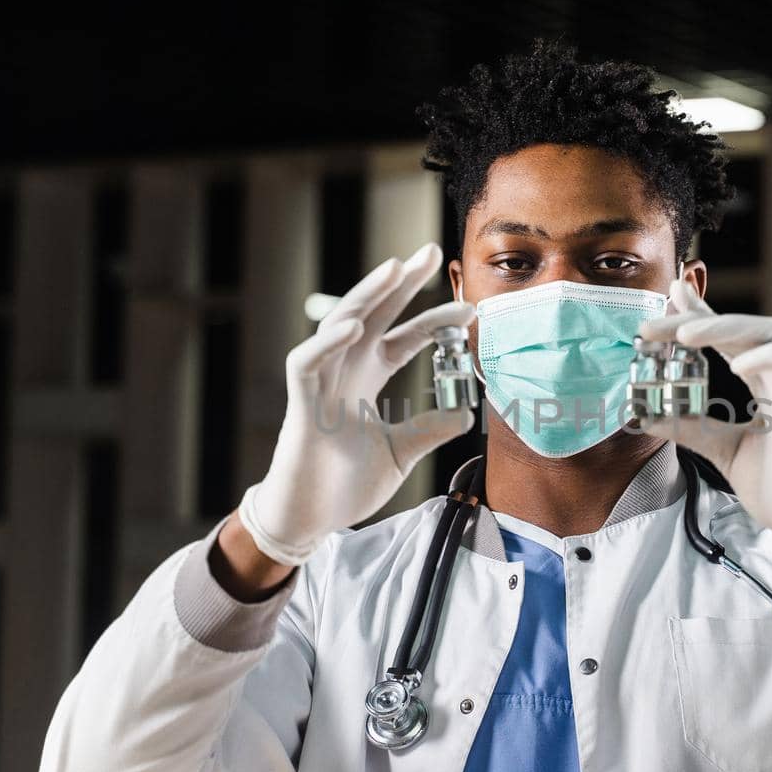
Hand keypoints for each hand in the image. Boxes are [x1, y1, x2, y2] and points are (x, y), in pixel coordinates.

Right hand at [237, 243, 474, 564]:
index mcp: (367, 378)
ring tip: (394, 270)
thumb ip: (428, 429)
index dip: (433, 322)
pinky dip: (328, 342)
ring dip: (366, 296)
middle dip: (400, 283)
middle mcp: (345, 371)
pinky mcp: (301, 403)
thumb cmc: (345, 485)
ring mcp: (321, 383)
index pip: (403, 337)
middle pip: (373, 315)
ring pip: (340, 325)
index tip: (471, 312)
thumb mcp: (401, 453)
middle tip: (430, 252)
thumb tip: (465, 413)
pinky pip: (308, 363)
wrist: (311, 518)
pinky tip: (353, 327)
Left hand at [636, 280, 771, 555]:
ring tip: (686, 334)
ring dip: (726, 327)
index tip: (670, 296)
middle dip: (697, 319)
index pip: (730, 337)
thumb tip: (644, 415)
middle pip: (742, 328)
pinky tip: (739, 365)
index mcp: (764, 384)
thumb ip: (690, 428)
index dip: (702, 313)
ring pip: (771, 331)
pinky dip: (769, 356)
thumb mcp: (722, 451)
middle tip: (653, 325)